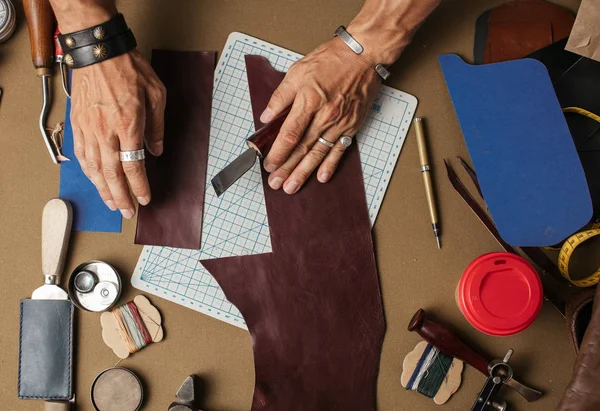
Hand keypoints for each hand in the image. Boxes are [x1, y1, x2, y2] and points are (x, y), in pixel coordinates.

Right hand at [70, 49, 165, 217]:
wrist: (99, 51)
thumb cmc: (129, 68)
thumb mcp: (157, 94)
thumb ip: (157, 126)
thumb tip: (156, 150)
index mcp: (129, 126)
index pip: (134, 167)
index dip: (140, 187)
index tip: (145, 198)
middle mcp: (106, 131)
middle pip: (112, 174)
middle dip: (121, 197)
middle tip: (127, 212)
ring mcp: (89, 128)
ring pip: (94, 168)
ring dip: (103, 189)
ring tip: (111, 203)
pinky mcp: (78, 123)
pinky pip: (81, 154)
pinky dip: (88, 171)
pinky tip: (94, 179)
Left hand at [260, 38, 380, 193]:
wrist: (364, 56)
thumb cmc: (332, 60)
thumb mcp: (298, 71)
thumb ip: (281, 96)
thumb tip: (266, 116)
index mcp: (309, 102)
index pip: (289, 135)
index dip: (277, 152)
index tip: (268, 164)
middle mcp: (325, 116)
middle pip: (302, 149)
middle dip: (287, 169)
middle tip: (275, 184)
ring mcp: (340, 123)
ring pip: (318, 153)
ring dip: (304, 172)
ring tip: (292, 186)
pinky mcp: (352, 126)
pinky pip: (339, 150)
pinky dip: (330, 165)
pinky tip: (321, 177)